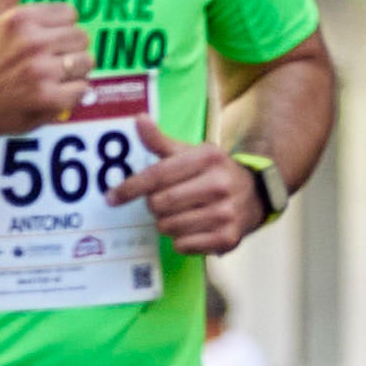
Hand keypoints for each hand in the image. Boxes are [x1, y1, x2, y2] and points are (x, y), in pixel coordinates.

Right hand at [0, 0, 93, 141]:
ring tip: (48, 78)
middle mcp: (32, 43)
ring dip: (72, 73)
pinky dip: (70, 96)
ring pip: (86, 63)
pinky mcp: (49, 100)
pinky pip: (83, 89)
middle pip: (82, 38)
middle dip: (67, 51)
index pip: (70, 14)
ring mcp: (41, 72)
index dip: (58, 29)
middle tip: (44, 63)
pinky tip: (49, 95)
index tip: (40, 42)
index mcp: (21, 19)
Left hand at [113, 117, 260, 256]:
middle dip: (153, 205)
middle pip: (158, 204)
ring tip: (182, 214)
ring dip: (166, 223)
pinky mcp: (228, 238)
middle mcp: (220, 184)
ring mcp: (227, 212)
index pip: (157, 175)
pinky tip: (193, 228)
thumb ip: (160, 141)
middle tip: (163, 202)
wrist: (255, 196)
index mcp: (208, 158)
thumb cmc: (211, 173)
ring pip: (168, 226)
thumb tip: (138, 119)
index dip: (129, 188)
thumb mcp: (189, 153)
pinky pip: (182, 245)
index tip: (110, 198)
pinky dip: (180, 240)